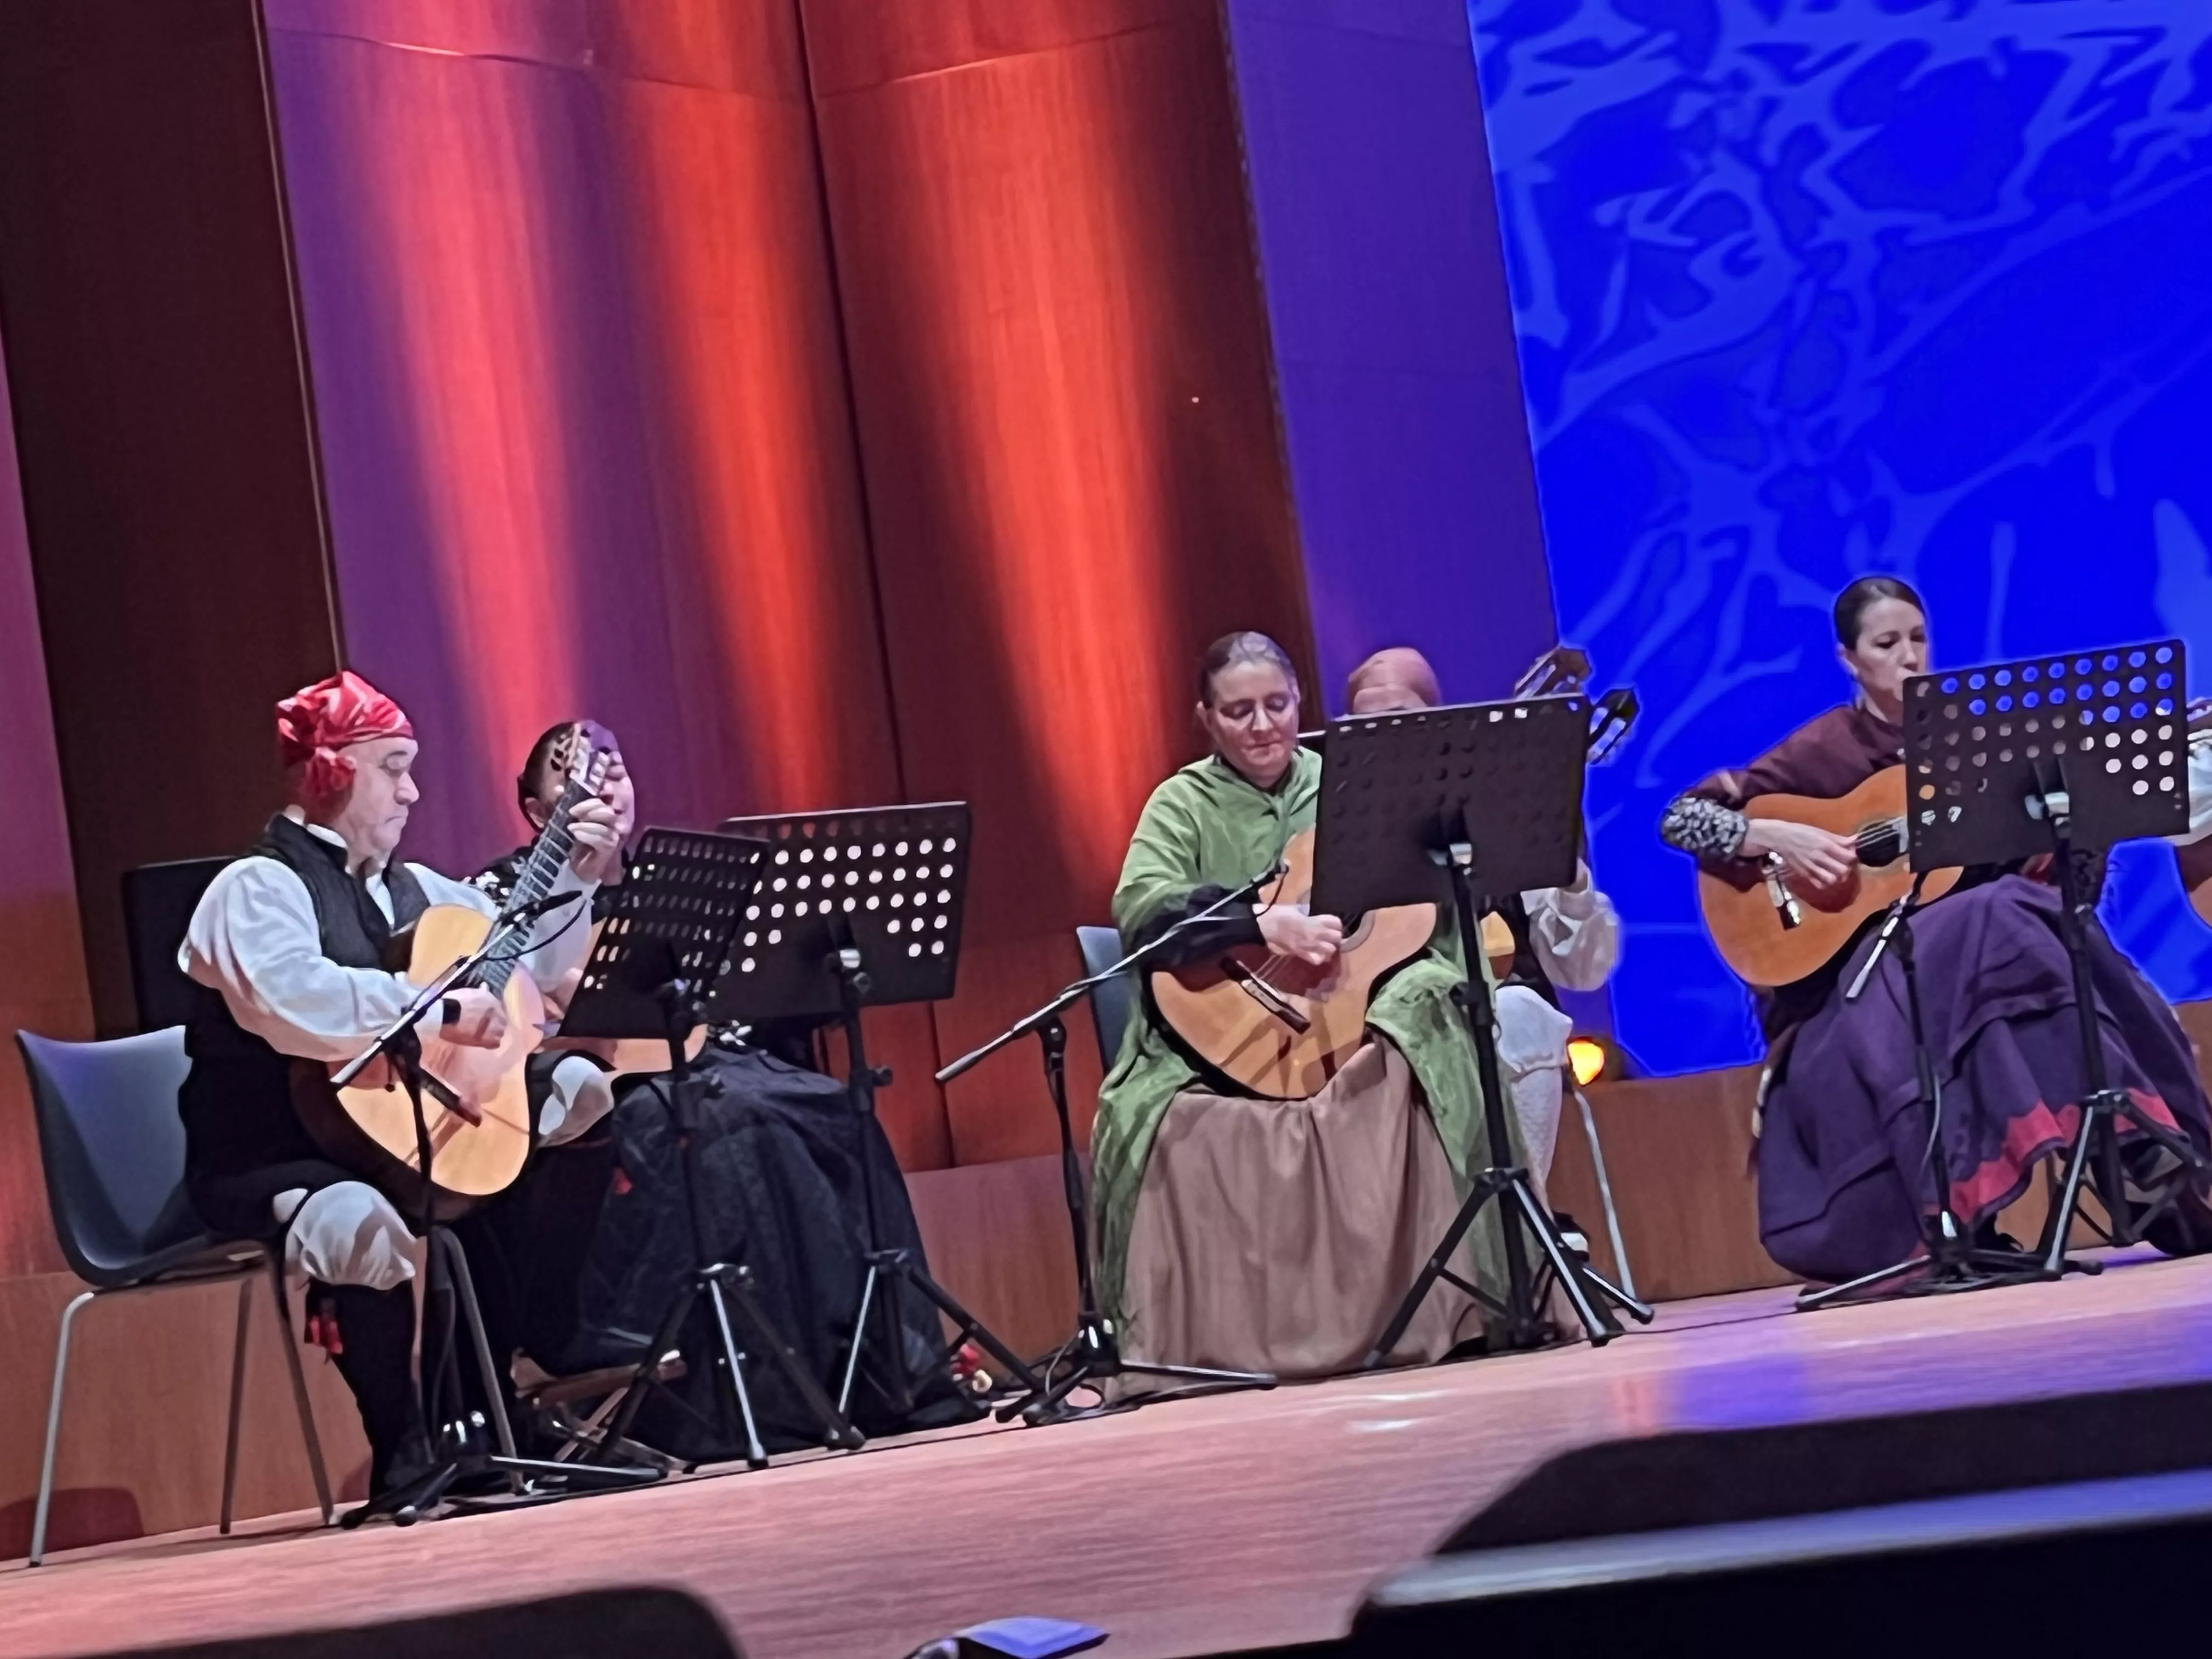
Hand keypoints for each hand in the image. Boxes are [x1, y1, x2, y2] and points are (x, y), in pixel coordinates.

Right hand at [441, 987, 509, 1049]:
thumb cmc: (452, 1002)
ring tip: (481, 1036)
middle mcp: (497, 1011)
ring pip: (500, 1031)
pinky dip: (490, 1043)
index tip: (483, 1016)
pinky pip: (495, 1043)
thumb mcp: (466, 992)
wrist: (448, 1015)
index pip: (497, 1007)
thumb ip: (479, 992)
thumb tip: (484, 986)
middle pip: (501, 1019)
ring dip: (493, 1033)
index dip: (490, 1013)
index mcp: (491, 999)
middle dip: (494, 1022)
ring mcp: (496, 1026)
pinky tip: (482, 1043)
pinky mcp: (491, 1039)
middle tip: (482, 1027)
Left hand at [567, 795, 622, 883]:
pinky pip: (602, 838)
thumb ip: (559, 805)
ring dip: (587, 822)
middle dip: (588, 807)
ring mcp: (612, 834)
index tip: (582, 791)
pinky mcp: (610, 848)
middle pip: (606, 807)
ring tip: (571, 827)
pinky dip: (588, 835)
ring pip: (607, 820)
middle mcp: (610, 821)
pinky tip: (576, 835)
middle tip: (571, 812)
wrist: (573, 868)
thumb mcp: (560, 820)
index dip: (596, 791)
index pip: (602, 797)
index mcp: (599, 812)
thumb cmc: (569, 843)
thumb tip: (557, 788)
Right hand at [1260, 908, 1343, 964]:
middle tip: (1330, 934)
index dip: (1335, 923)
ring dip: (1329, 947)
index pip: (1336, 923)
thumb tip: (1314, 912)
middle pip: (1337, 937)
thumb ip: (1309, 912)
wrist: (1265, 926)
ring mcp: (1309, 946)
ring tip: (1325, 944)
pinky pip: (1318, 960)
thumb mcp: (1296, 908)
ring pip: (1331, 950)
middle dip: (1335, 936)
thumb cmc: (1279, 914)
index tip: (1331, 923)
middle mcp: (1315, 934)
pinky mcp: (1302, 954)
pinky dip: (1320, 957)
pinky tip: (1317, 953)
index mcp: (1314, 920)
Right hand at [1739, 818, 1857, 889]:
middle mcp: (1820, 857)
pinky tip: (1825, 876)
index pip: (1849, 856)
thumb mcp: (1821, 832)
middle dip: (1847, 868)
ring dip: (1837, 877)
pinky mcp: (1804, 874)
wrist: (1780, 838)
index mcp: (1826, 845)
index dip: (1853, 856)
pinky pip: (1819, 884)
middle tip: (1844, 864)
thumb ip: (1839, 839)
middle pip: (1843, 870)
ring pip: (1832, 880)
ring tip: (1835, 872)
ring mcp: (1811, 867)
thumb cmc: (1801, 832)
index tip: (1850, 854)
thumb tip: (1856, 840)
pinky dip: (1825, 882)